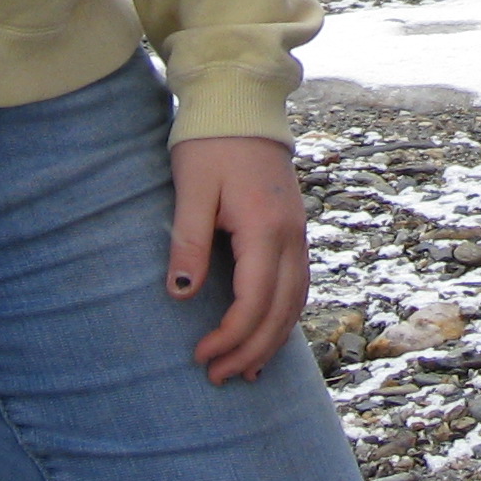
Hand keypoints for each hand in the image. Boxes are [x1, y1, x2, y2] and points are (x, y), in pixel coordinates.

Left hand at [168, 135, 308, 384]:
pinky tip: (266, 334)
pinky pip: (297, 285)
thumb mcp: (192, 189)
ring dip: (272, 340)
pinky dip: (283, 317)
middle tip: (217, 376)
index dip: (229, 337)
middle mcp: (292, 235)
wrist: (242, 104)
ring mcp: (298, 232)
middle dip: (251, 351)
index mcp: (266, 227)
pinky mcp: (294, 229)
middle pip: (282, 311)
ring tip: (244, 370)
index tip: (199, 356)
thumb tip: (181, 295)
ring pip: (296, 302)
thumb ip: (189, 242)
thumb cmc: (211, 143)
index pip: (254, 301)